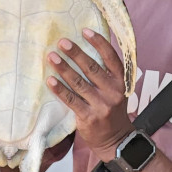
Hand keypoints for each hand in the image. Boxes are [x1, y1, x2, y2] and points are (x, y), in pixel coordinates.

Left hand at [46, 29, 133, 162]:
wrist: (116, 140)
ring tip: (51, 57)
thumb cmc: (112, 108)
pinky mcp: (88, 117)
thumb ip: (106, 73)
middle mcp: (113, 91)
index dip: (99, 43)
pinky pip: (71, 100)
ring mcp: (101, 105)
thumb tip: (86, 48)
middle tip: (62, 42)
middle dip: (76, 53)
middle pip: (92, 68)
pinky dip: (60, 89)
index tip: (85, 31)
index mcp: (121, 81)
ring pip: (79, 83)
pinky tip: (50, 80)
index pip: (111, 58)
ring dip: (64, 68)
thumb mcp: (117, 89)